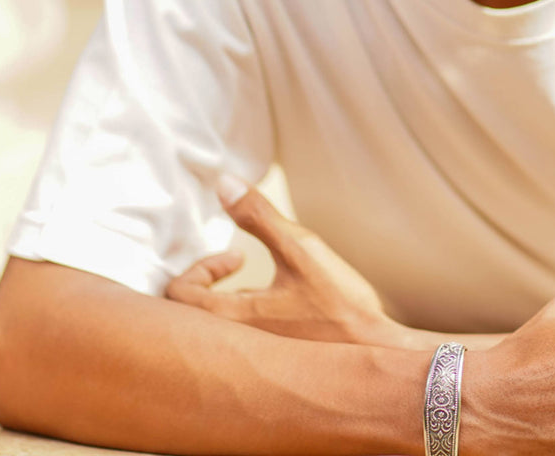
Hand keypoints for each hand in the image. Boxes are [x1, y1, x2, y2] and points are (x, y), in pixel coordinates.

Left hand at [165, 177, 403, 346]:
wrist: (377, 357)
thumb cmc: (340, 307)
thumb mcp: (301, 250)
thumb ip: (259, 216)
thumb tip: (223, 182)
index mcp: (229, 322)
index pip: (177, 296)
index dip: (200, 267)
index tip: (237, 257)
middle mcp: (230, 350)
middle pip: (186, 320)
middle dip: (208, 285)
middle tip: (237, 267)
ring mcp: (249, 366)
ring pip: (214, 335)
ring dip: (227, 303)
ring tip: (259, 286)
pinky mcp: (268, 373)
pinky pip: (237, 350)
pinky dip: (245, 324)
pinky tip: (283, 312)